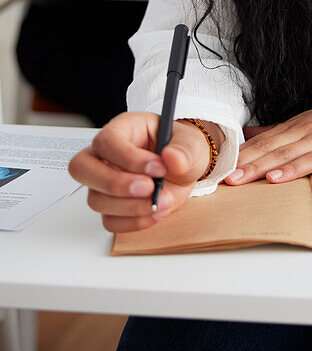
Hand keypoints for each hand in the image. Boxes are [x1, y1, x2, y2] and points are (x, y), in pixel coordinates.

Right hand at [68, 112, 212, 232]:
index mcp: (123, 129)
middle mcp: (106, 155)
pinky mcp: (110, 206)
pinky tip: (156, 212)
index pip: (107, 140)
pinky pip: (109, 221)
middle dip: (115, 184)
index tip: (159, 167)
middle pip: (82, 168)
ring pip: (96, 199)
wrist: (184, 171)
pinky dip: (134, 221)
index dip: (129, 157)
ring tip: (163, 201)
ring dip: (131, 206)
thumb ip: (184, 149)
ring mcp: (103, 182)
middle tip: (149, 188)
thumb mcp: (191, 142)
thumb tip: (172, 157)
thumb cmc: (180, 149)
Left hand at [224, 97, 311, 185]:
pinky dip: (292, 170)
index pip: (262, 140)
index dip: (239, 153)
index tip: (217, 165)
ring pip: (283, 155)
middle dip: (242, 162)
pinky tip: (275, 178)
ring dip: (259, 167)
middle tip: (218, 176)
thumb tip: (250, 133)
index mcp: (296, 126)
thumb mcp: (310, 123)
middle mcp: (304, 131)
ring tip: (238, 180)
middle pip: (267, 147)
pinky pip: (310, 162)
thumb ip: (280, 131)